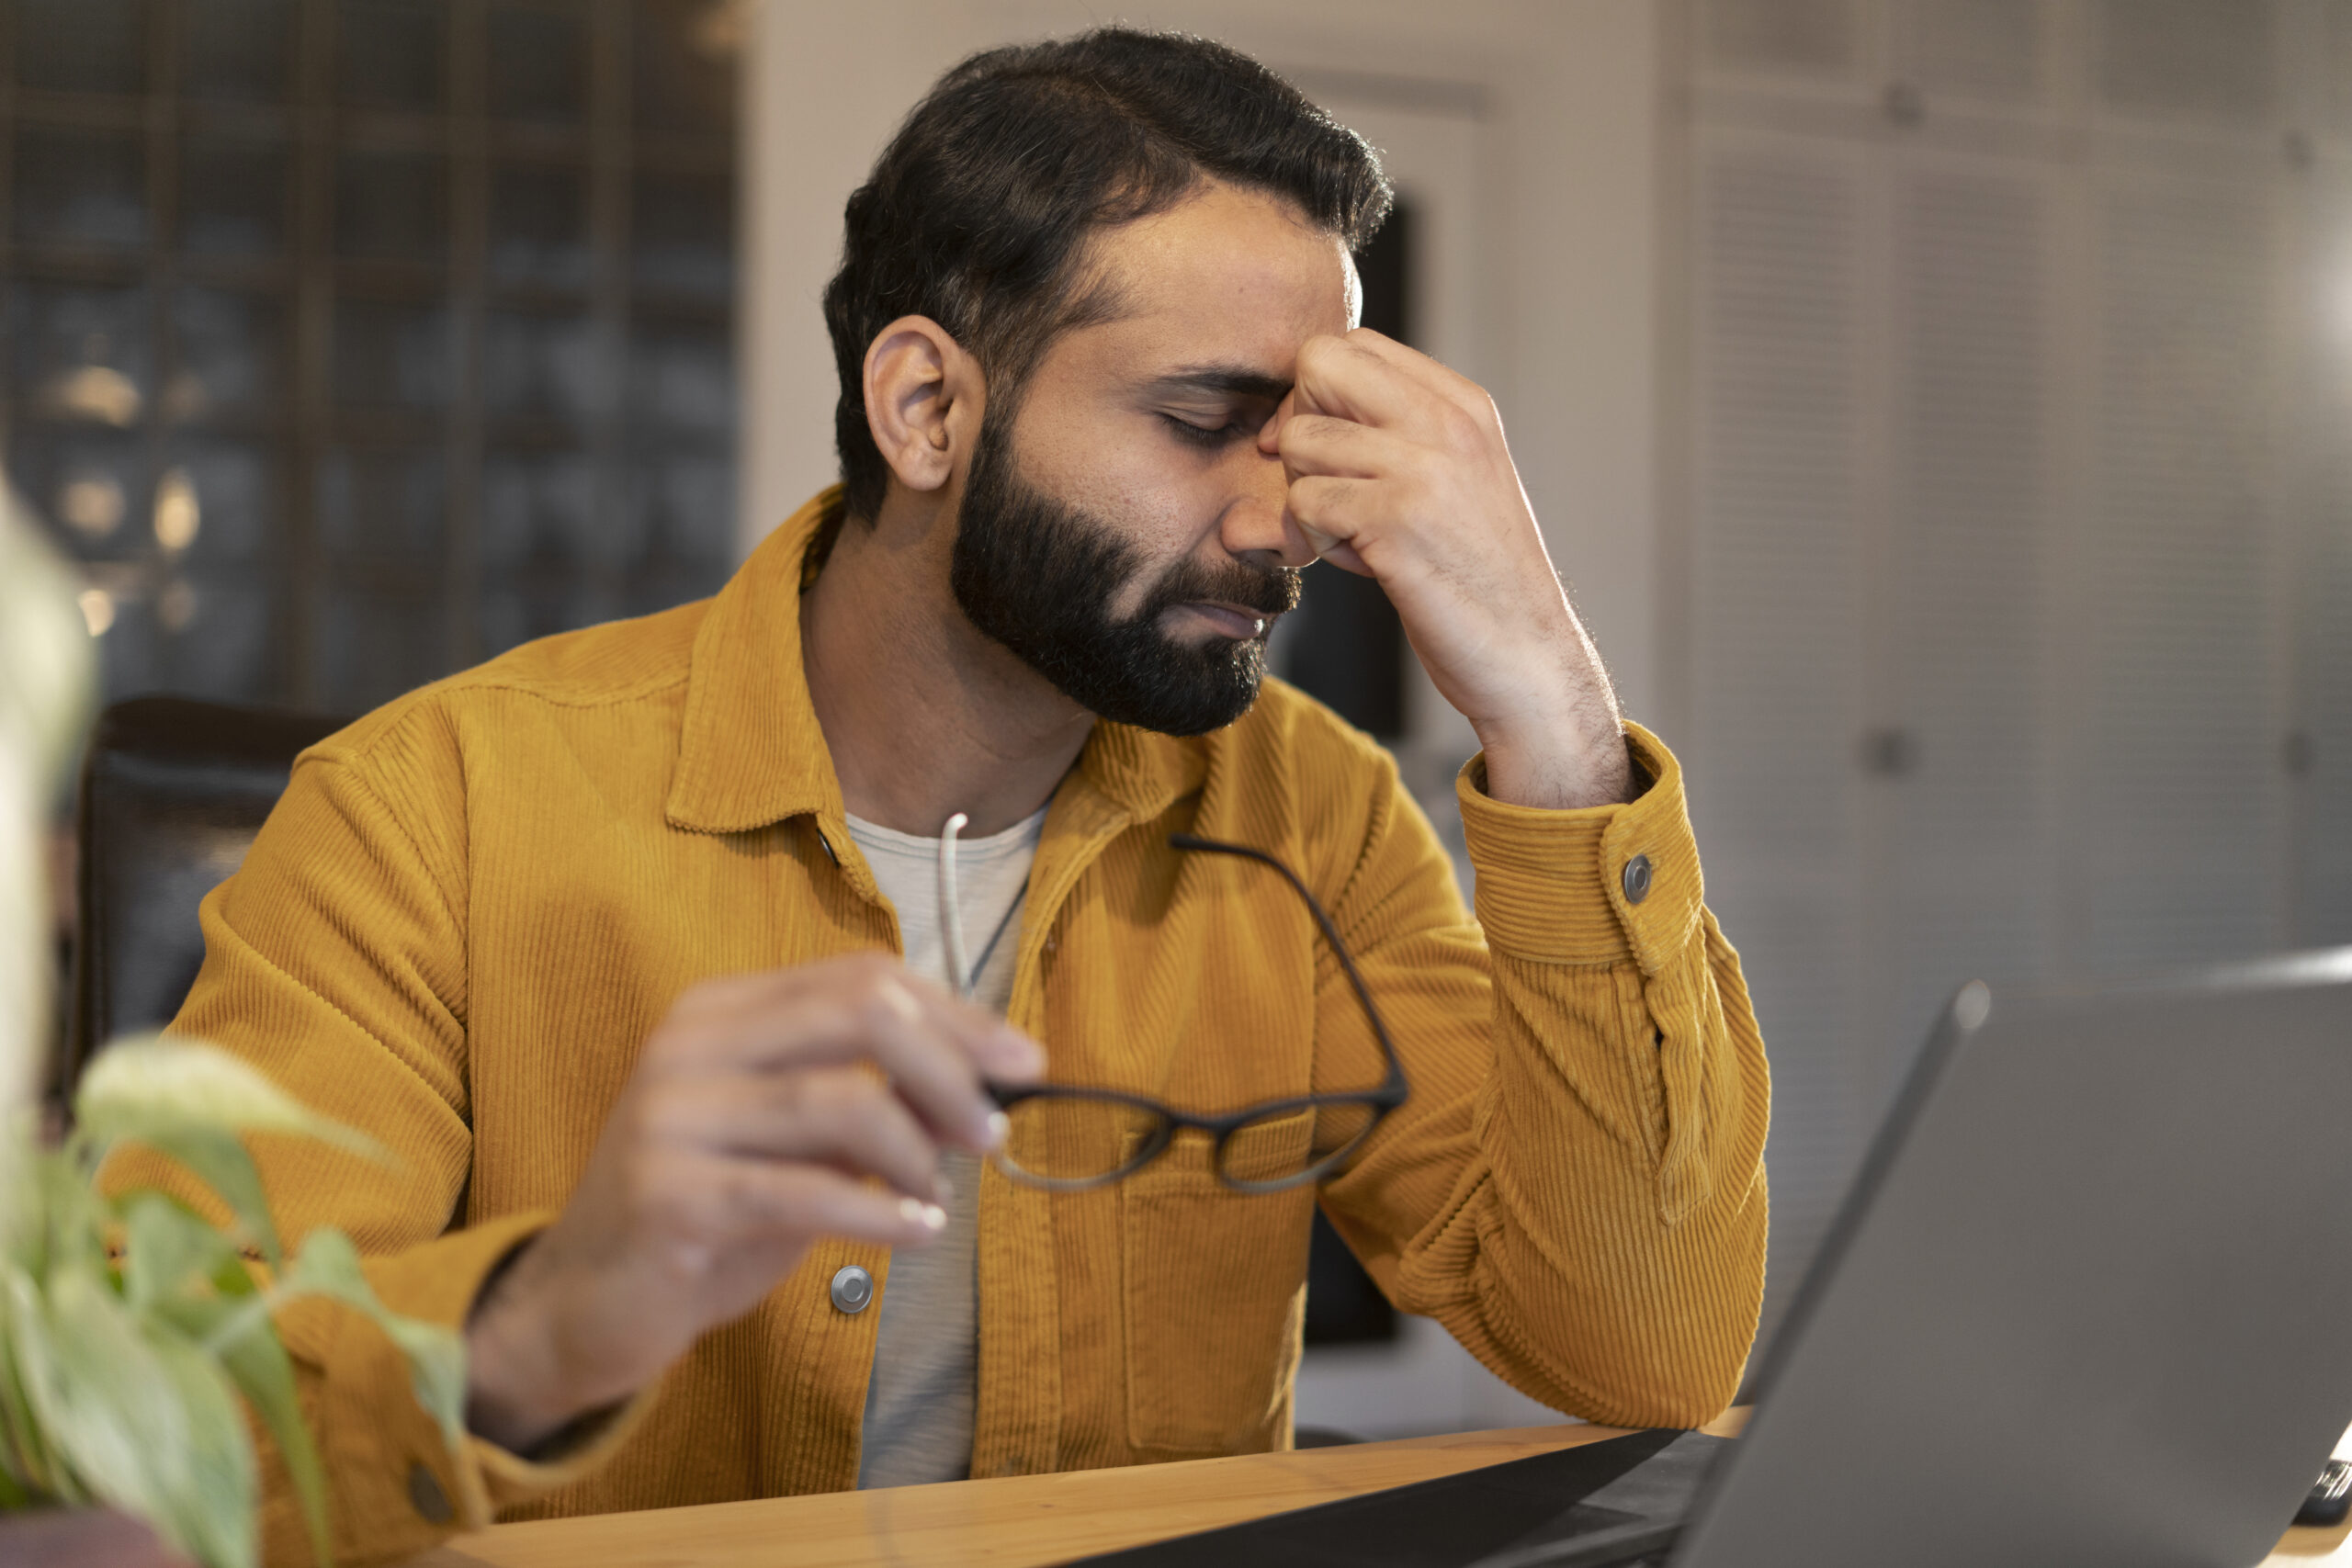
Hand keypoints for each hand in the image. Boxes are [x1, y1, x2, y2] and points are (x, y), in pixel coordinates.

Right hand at [462, 954, 1041, 1451]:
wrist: (584, 1303)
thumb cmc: (708, 1213)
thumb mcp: (793, 1144)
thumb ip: (869, 1102)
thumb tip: (986, 1086)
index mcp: (720, 1009)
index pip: (862, 977)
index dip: (956, 1015)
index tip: (1023, 1063)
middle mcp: (690, 1044)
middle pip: (860, 1014)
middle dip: (950, 1067)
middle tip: (994, 1131)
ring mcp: (672, 1116)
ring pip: (843, 1100)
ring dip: (919, 1152)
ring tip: (940, 1195)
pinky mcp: (670, 1197)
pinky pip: (807, 1191)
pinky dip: (883, 1212)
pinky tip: (921, 1233)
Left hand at [1269, 329, 1630, 808]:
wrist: (1529, 656)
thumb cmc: (1477, 579)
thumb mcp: (1453, 484)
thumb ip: (1393, 439)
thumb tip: (1286, 424)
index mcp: (1464, 404)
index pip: (1355, 344)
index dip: (1318, 393)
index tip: (1326, 450)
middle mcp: (1448, 422)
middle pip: (1319, 364)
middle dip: (1296, 423)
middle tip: (1318, 484)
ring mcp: (1426, 467)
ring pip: (1300, 440)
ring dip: (1304, 495)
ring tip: (1349, 536)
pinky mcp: (1398, 520)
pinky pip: (1303, 502)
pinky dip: (1310, 538)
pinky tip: (1354, 563)